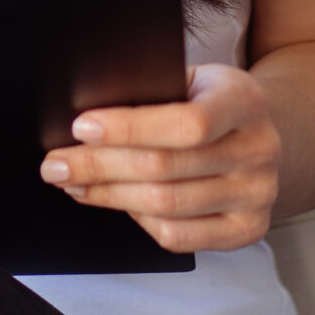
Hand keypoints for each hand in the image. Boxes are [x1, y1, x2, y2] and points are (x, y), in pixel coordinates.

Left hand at [38, 63, 280, 251]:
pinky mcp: (248, 229)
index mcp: (244, 100)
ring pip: (166, 205)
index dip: (130, 128)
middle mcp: (259, 149)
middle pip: (166, 168)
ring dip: (108, 195)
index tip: (81, 127)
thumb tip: (86, 119)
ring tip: (74, 183)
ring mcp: (258, 194)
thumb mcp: (188, 79)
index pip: (187, 123)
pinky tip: (116, 202)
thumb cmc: (206, 100)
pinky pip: (180, 236)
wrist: (255, 130)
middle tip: (56, 165)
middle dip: (99, 166)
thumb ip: (150, 91)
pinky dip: (138, 221)